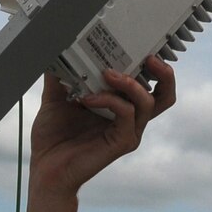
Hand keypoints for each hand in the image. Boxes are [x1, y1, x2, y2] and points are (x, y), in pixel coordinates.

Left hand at [26, 57, 173, 195]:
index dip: (151, 65)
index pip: (147, 83)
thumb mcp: (55, 97)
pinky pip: (126, 114)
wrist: (46, 168)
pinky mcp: (122, 142)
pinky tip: (89, 98)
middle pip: (165, 95)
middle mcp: (129, 118)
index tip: (139, 43)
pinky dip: (110, 100)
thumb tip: (55, 46)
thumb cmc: (53, 137)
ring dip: (130, 82)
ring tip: (108, 73)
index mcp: (119, 106)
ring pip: (149, 101)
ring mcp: (128, 131)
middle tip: (149, 56)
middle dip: (164, 72)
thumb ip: (59, 74)